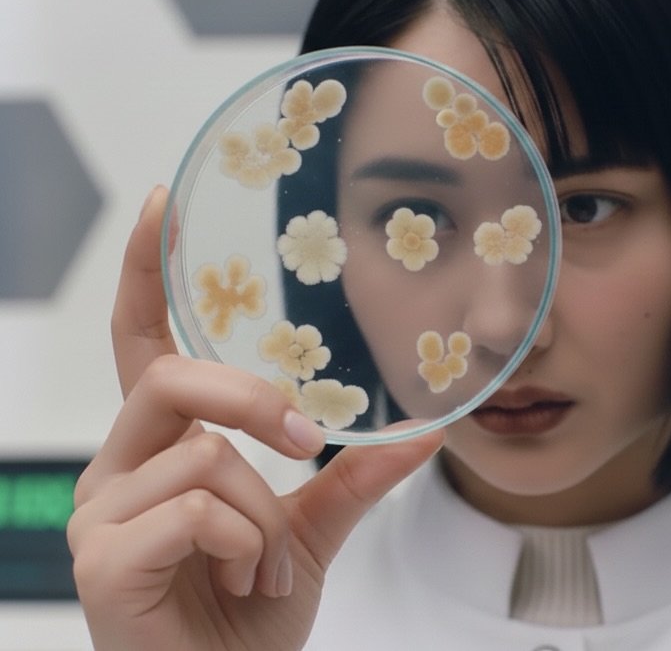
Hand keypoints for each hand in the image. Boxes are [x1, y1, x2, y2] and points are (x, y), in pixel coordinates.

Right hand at [67, 186, 442, 649]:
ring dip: (263, 516)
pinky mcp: (101, 558)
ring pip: (204, 453)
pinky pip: (199, 508)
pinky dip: (247, 548)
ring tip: (260, 569)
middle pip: (172, 376)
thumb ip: (356, 477)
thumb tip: (428, 430)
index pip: (143, 341)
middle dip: (252, 402)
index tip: (166, 203)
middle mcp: (118, 466)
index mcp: (161, 447)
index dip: (148, 272)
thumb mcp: (311, 532)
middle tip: (303, 444)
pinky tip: (239, 585)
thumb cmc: (249, 617)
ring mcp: (101, 512)